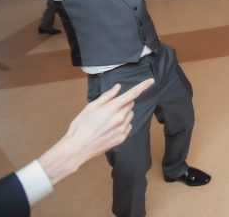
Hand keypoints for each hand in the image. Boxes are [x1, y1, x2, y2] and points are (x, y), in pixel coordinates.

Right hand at [38, 78, 153, 185]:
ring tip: (107, 120)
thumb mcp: (91, 106)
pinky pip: (128, 126)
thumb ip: (107, 96)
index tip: (151, 81)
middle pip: (130, 104)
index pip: (132, 94)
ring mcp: (122, 129)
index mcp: (112, 108)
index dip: (143, 86)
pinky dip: (122, 124)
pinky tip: (109, 128)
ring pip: (130, 115)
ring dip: (123, 114)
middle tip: (109, 108)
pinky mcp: (122, 138)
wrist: (78, 147)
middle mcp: (120, 118)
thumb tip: (118, 87)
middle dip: (123, 103)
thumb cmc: (81, 125)